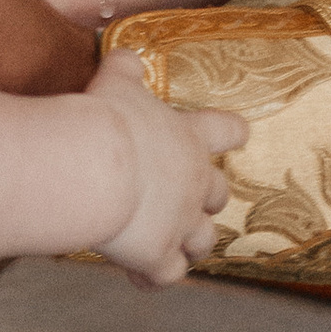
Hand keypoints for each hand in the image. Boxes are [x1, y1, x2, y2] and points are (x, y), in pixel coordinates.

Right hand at [86, 54, 244, 284]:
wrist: (95, 166)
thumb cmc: (107, 119)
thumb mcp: (116, 84)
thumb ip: (125, 70)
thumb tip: (126, 55)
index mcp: (190, 137)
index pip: (229, 131)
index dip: (230, 133)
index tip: (235, 134)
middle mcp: (195, 182)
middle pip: (219, 194)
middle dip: (207, 198)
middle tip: (184, 197)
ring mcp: (181, 223)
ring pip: (204, 241)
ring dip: (190, 243)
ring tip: (171, 246)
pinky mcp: (158, 255)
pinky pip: (167, 275)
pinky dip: (155, 276)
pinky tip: (139, 275)